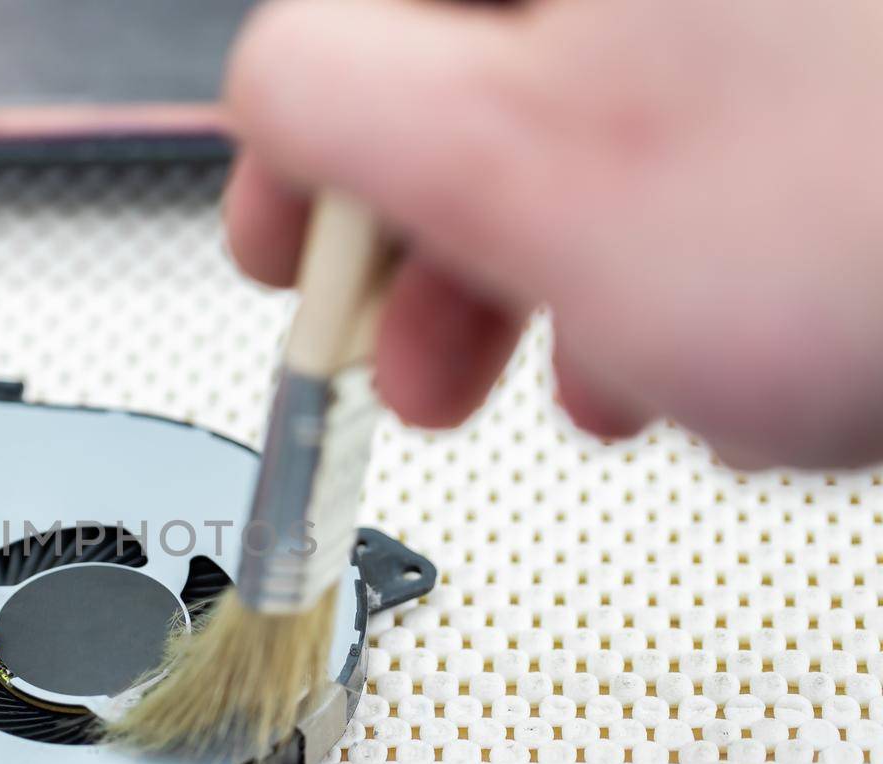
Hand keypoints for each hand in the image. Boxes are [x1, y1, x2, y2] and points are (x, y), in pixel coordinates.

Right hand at [223, 0, 882, 468]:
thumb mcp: (515, 168)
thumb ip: (331, 111)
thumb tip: (277, 99)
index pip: (366, 16)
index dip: (298, 145)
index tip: (287, 254)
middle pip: (493, 63)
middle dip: (443, 240)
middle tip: (417, 357)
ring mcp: (777, 34)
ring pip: (620, 117)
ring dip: (574, 272)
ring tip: (589, 385)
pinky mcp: (837, 82)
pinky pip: (730, 148)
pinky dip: (699, 255)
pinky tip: (716, 346)